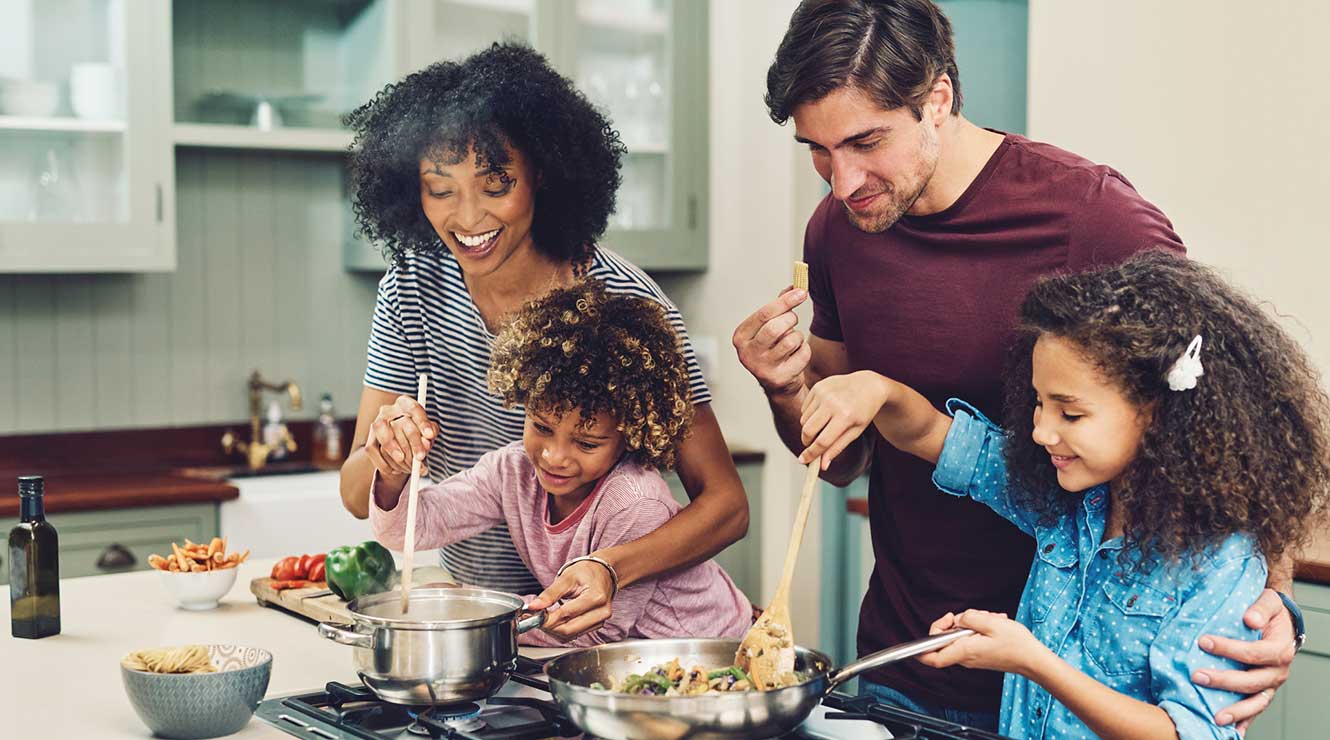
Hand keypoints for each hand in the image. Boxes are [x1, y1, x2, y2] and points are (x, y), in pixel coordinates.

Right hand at [364, 395, 437, 477]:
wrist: (400, 444)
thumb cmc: (418, 434)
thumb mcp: (428, 431)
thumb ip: (430, 433)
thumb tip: (427, 440)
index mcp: (405, 404)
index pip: (414, 409)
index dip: (422, 422)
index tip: (430, 436)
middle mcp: (388, 411)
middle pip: (401, 424)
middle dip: (413, 443)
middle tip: (421, 457)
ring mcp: (376, 425)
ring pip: (384, 437)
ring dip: (397, 453)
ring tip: (410, 467)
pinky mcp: (369, 440)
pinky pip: (373, 451)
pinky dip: (385, 463)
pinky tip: (396, 470)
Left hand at [524, 559, 614, 640]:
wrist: (602, 572)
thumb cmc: (586, 572)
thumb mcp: (566, 578)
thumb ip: (550, 594)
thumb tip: (534, 606)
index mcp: (596, 597)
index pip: (567, 614)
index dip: (547, 618)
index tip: (533, 615)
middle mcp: (601, 612)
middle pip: (569, 629)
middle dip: (549, 626)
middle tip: (536, 617)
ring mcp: (600, 620)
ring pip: (571, 635)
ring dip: (554, 630)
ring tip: (545, 617)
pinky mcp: (596, 625)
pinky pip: (575, 634)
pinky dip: (561, 631)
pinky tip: (555, 621)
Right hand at [732, 288, 810, 398]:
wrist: (777, 383)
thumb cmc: (772, 348)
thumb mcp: (769, 326)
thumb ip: (779, 306)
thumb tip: (795, 286)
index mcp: (740, 337)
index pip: (764, 313)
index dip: (786, 301)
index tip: (801, 292)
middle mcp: (747, 353)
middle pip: (776, 328)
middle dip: (790, 320)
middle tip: (793, 320)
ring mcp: (762, 368)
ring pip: (791, 340)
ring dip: (798, 336)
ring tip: (793, 341)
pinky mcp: (779, 378)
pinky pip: (802, 354)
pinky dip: (804, 351)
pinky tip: (796, 355)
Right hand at [798, 370, 888, 468]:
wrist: (868, 385)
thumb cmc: (863, 411)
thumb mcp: (855, 431)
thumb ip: (837, 448)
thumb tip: (822, 466)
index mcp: (845, 416)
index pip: (822, 441)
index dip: (811, 453)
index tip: (803, 460)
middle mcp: (832, 403)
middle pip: (808, 430)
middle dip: (806, 441)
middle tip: (811, 445)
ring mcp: (824, 393)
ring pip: (804, 420)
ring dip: (809, 427)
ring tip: (824, 424)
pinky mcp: (818, 387)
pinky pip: (805, 408)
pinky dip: (810, 415)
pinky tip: (823, 411)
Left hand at [917, 609, 1043, 676]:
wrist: (1033, 659)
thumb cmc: (1016, 644)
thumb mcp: (991, 622)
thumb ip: (969, 618)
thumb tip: (958, 619)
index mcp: (965, 651)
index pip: (933, 658)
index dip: (921, 649)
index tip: (925, 634)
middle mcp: (966, 657)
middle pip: (945, 640)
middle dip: (954, 622)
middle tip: (970, 616)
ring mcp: (972, 657)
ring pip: (959, 636)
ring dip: (971, 623)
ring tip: (989, 620)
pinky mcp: (979, 655)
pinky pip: (970, 639)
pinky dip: (978, 629)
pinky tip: (992, 625)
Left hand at [1195, 588, 1294, 728]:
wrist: (1282, 622)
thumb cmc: (1272, 612)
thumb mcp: (1269, 602)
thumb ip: (1261, 609)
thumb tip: (1249, 618)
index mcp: (1280, 650)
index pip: (1254, 653)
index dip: (1230, 649)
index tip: (1204, 642)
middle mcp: (1278, 672)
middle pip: (1252, 681)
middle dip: (1224, 681)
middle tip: (1197, 676)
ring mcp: (1271, 685)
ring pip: (1255, 703)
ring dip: (1236, 711)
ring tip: (1215, 717)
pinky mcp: (1263, 692)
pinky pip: (1254, 710)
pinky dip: (1244, 721)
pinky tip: (1230, 731)